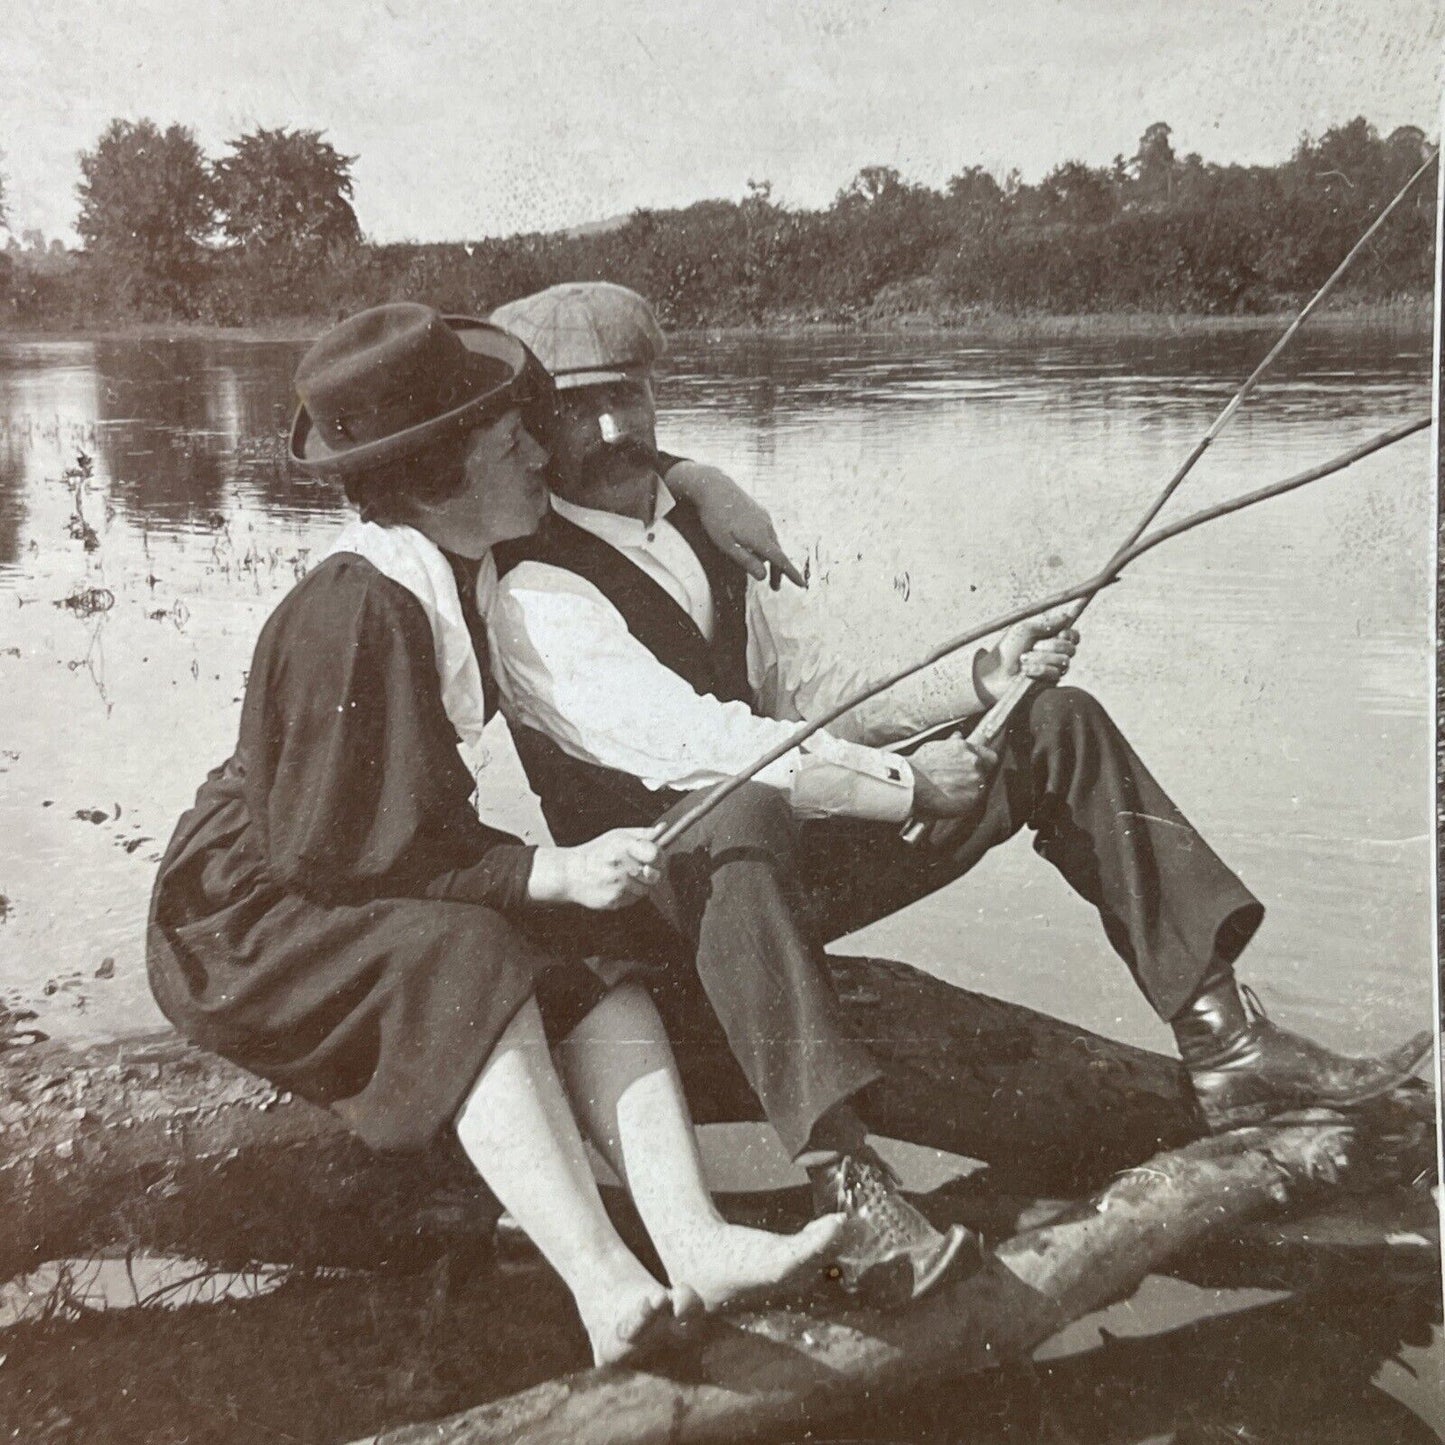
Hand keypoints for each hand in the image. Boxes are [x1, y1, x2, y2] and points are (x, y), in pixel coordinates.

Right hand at [528, 826, 662, 910]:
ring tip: (623, 877)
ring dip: (639, 884)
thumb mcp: (618, 836)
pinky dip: (629, 894)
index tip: (654, 857)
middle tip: (640, 868)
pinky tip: (616, 886)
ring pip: (645, 889)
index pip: (655, 854)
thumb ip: (643, 834)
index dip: (659, 857)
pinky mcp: (614, 900)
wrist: (570, 873)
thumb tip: (663, 829)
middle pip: (654, 874)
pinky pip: (633, 899)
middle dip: (651, 872)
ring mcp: (617, 885)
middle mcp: (621, 866)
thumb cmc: (597, 852)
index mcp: (623, 846)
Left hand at [664, 461, 804, 588]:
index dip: (792, 574)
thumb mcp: (726, 545)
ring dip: (769, 557)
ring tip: (759, 567)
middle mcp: (766, 527)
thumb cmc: (716, 518)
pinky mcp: (761, 512)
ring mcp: (765, 518)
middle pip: (777, 554)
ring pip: (771, 543)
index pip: (780, 560)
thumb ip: (745, 561)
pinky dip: (764, 544)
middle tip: (775, 587)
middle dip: (777, 571)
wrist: (714, 487)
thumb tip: (763, 576)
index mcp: (759, 538)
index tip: (802, 585)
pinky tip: (754, 546)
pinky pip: (766, 533)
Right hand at [909, 736, 998, 817]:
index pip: (990, 756)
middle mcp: (974, 762)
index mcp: (965, 748)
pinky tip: (951, 801)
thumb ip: (951, 743)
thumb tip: (958, 735)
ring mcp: (976, 780)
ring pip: (980, 787)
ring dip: (969, 790)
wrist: (912, 782)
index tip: (977, 768)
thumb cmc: (918, 765)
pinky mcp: (973, 797)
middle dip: (974, 777)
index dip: (984, 763)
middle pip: (984, 772)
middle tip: (958, 783)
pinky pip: (974, 801)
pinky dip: (965, 802)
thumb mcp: (934, 747)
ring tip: (951, 793)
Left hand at [981, 607, 1079, 695]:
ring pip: (1063, 661)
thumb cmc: (1007, 650)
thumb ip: (1046, 624)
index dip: (1071, 634)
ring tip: (1023, 659)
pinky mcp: (1049, 683)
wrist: (995, 672)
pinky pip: (1054, 673)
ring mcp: (1053, 670)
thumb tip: (1067, 617)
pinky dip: (1038, 670)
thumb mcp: (1024, 630)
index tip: (1061, 633)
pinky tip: (1025, 671)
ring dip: (1041, 658)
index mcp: (1050, 640)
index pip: (1073, 637)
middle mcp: (1055, 654)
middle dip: (1052, 646)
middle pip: (1071, 648)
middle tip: (1034, 646)